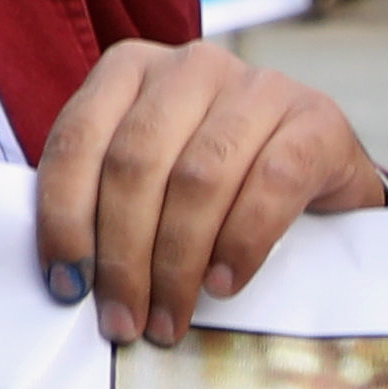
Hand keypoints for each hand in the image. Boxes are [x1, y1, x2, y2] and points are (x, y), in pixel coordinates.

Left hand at [34, 41, 387, 346]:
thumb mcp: (153, 179)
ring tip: (170, 319)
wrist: (323, 173)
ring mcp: (258, 87)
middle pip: (136, 163)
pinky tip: (223, 284)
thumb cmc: (223, 183)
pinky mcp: (316, 119)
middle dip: (123, 257)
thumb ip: (106, 204)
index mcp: (132, 69)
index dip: (64, 217)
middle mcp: (192, 67)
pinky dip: (241, 243)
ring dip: (177, 264)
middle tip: (125, 321)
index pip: (78, 138)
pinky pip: (271, 184)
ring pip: (199, 178)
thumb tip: (70, 281)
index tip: (67, 285)